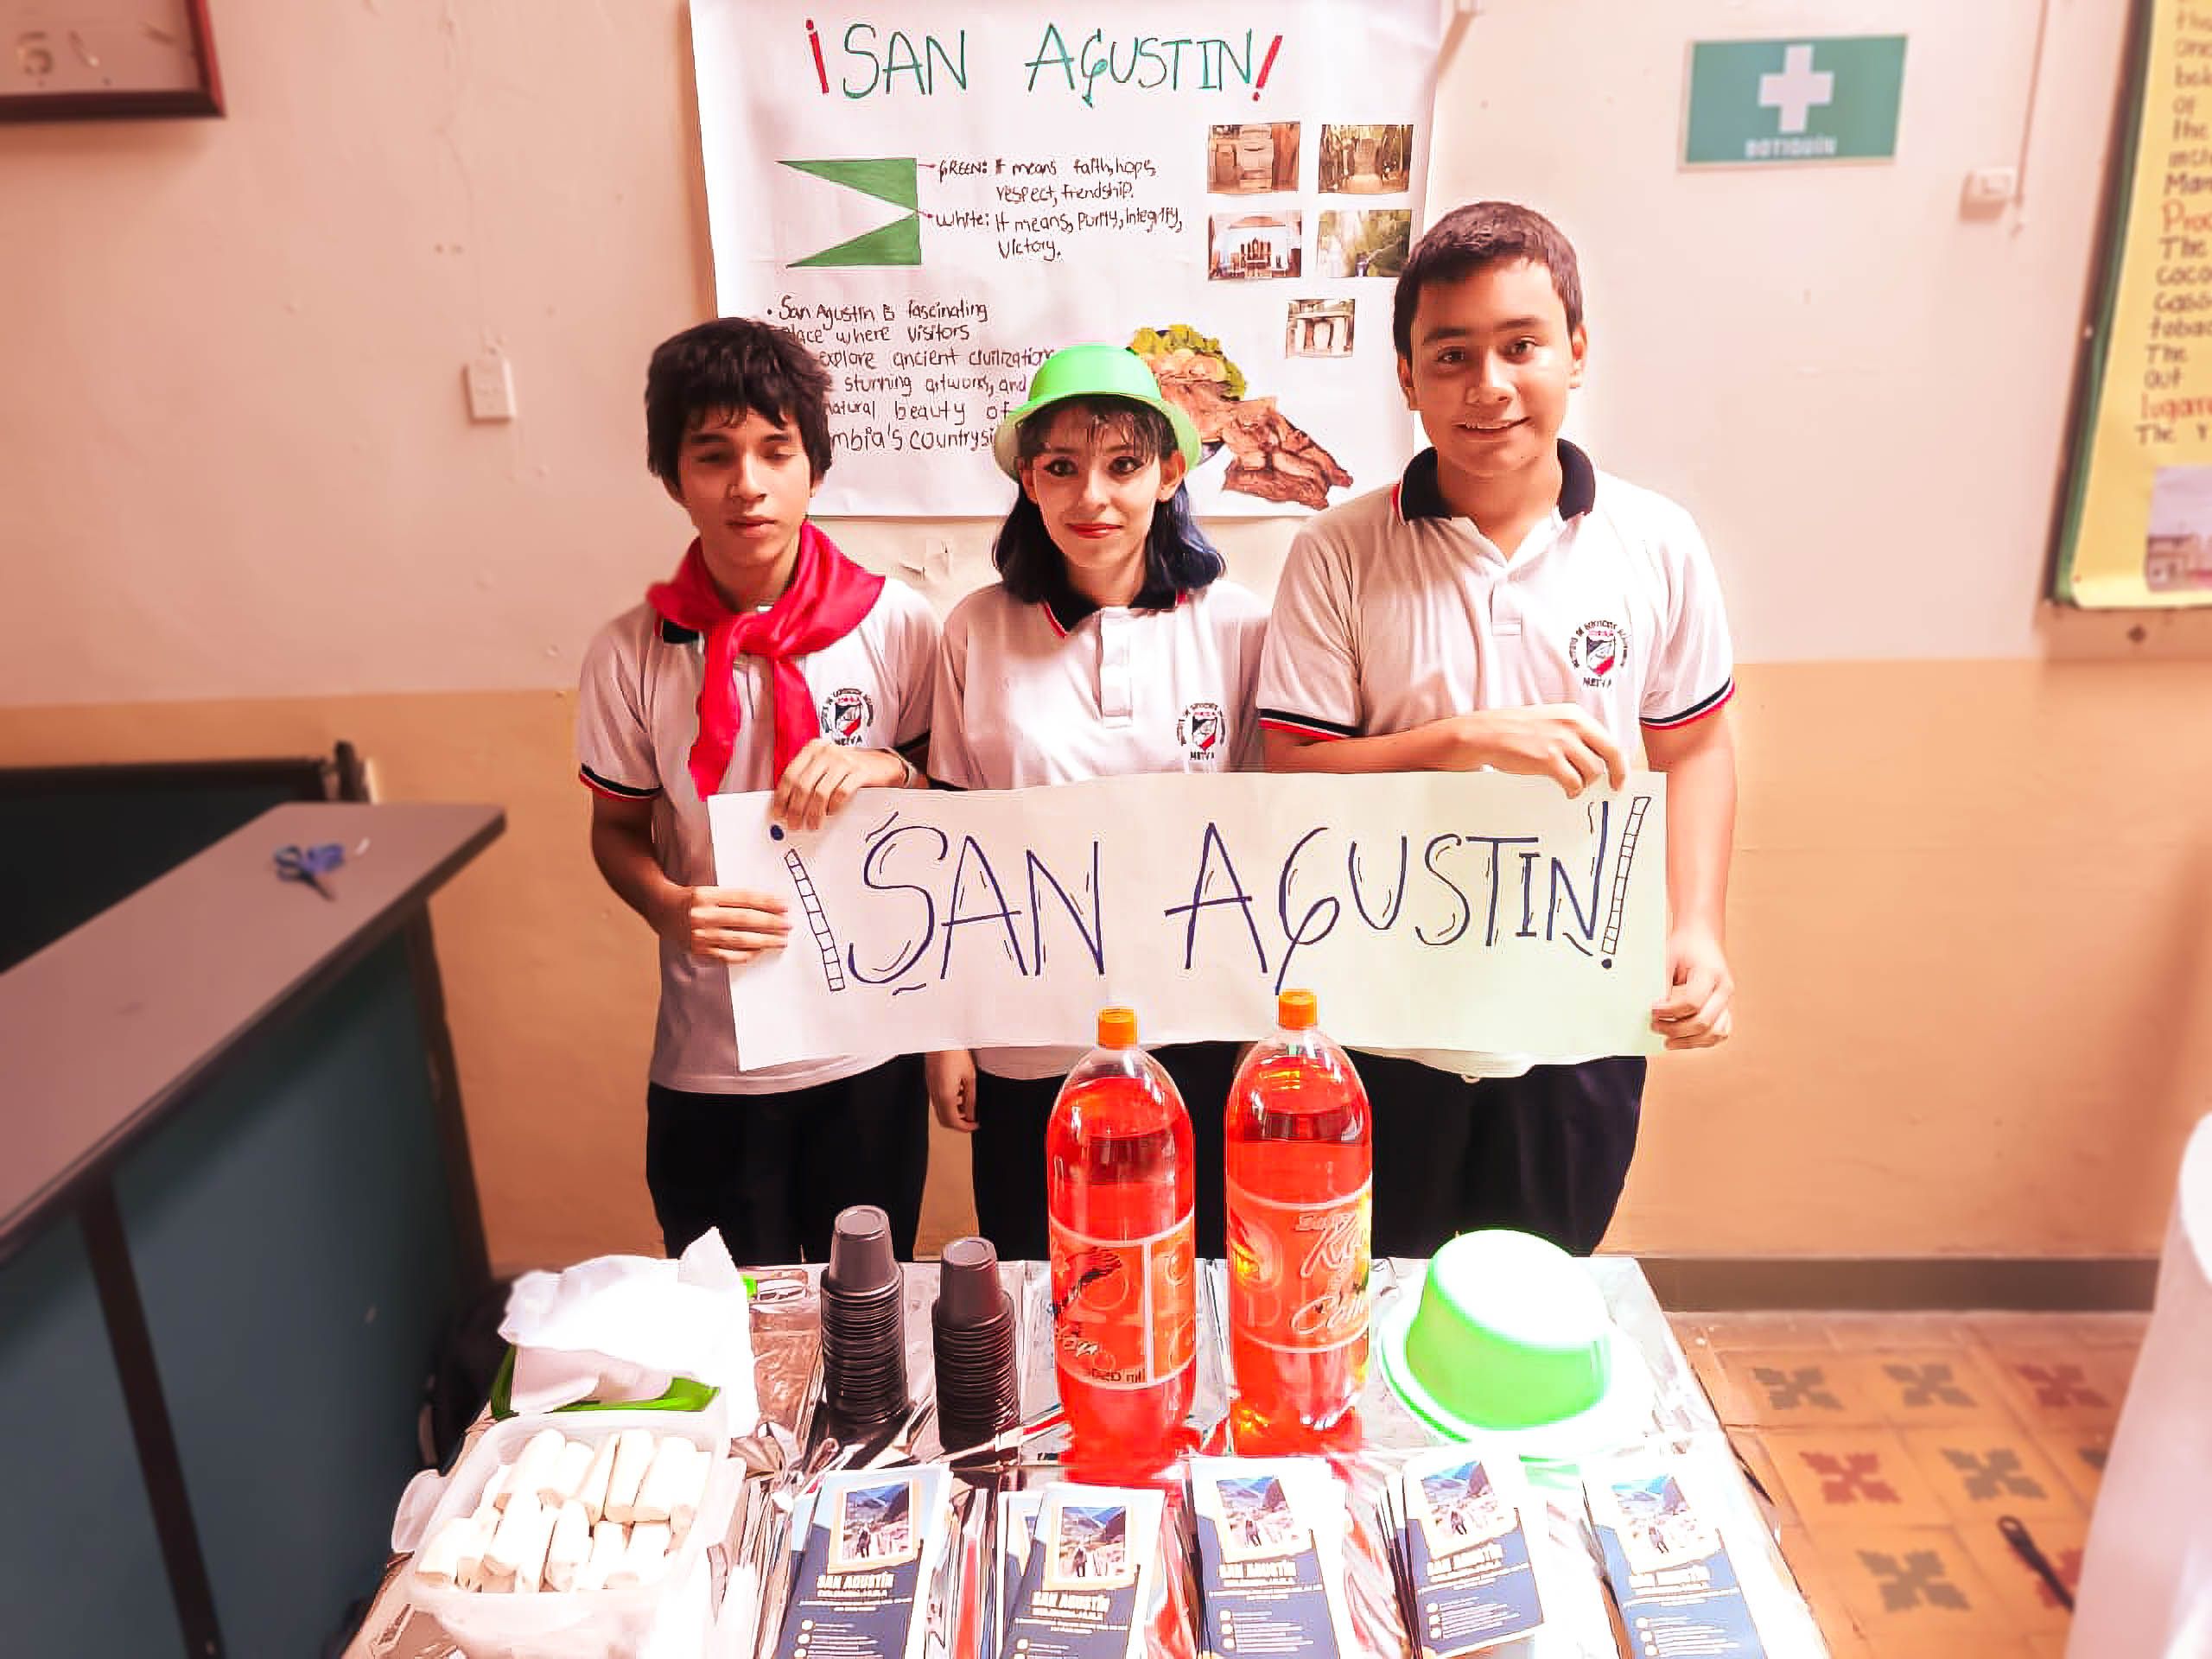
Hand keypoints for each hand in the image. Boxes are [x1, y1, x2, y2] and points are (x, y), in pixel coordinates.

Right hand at [660, 885, 789, 964]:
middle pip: (744, 919)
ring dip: (764, 941)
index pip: (743, 898)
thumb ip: (734, 898)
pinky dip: (747, 954)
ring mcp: (700, 935)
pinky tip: (760, 951)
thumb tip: (769, 905)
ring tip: (780, 940)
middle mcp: (702, 915)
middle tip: (788, 924)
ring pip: (739, 939)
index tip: (784, 905)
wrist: (663, 910)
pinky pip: (728, 956)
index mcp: (706, 895)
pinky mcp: (700, 951)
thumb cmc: (693, 899)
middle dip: (770, 922)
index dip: (766, 902)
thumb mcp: (710, 890)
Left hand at [770, 738, 907, 832]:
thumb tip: (786, 805)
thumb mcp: (824, 768)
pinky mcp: (859, 771)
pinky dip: (834, 807)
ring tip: (812, 825)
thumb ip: (807, 780)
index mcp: (813, 749)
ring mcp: (844, 760)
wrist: (882, 764)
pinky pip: (841, 793)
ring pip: (820, 792)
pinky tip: (831, 813)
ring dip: (813, 813)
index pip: (789, 774)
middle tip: (794, 824)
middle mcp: (826, 752)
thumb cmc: (849, 769)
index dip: (781, 797)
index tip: (779, 813)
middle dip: (796, 809)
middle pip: (803, 785)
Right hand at [927, 1049, 976, 1131]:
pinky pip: (937, 1100)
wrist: (940, 1039)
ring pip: (940, 1111)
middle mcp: (935, 1094)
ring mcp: (931, 1089)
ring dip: (953, 1113)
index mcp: (945, 1095)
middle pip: (944, 1120)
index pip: (953, 1122)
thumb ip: (970, 1099)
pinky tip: (958, 1092)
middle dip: (958, 1123)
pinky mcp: (930, 1083)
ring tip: (966, 1103)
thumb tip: (972, 1114)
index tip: (974, 1125)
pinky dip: (948, 1103)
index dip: (965, 1128)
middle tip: (971, 1120)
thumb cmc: (955, 1054)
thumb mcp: (970, 1077)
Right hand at [1437, 705, 1627, 795]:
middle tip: (1614, 788)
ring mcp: (1561, 742)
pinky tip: (1568, 792)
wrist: (1487, 734)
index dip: (1618, 761)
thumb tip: (1593, 757)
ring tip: (1576, 787)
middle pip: (1610, 754)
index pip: (1609, 739)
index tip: (1619, 774)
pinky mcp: (1549, 759)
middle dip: (1617, 774)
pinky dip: (1574, 791)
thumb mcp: (1550, 721)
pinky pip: (1574, 782)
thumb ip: (1572, 734)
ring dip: (1586, 783)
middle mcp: (1572, 726)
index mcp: (1575, 715)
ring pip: (1593, 771)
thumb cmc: (1515, 730)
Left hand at [1651, 925, 1732, 1048]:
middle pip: (1703, 1022)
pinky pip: (1721, 1032)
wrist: (1701, 939)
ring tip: (1668, 1041)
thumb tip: (1653, 1009)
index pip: (1692, 1003)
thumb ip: (1663, 983)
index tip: (1652, 1011)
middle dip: (1675, 1029)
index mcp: (1711, 972)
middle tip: (1655, 1026)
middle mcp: (1724, 988)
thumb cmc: (1684, 947)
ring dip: (1689, 1041)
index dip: (1669, 1011)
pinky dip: (1704, 1040)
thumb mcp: (1668, 958)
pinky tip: (1685, 1040)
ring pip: (1715, 1033)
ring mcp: (1728, 1000)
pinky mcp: (1726, 1008)